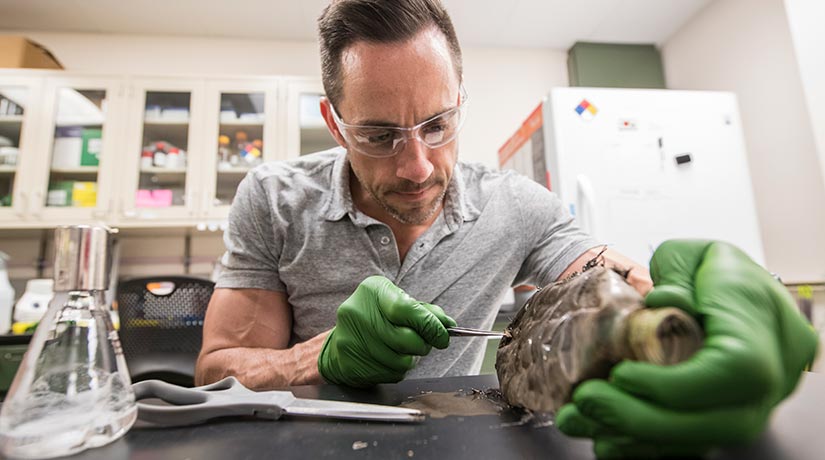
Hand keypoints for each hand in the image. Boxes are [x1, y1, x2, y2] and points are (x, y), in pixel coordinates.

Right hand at [317, 275, 455, 386]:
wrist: (340, 339)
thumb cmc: (376, 317)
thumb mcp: (397, 301)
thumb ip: (424, 311)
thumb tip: (448, 325)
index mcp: (372, 291)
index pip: (406, 309)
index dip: (429, 325)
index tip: (443, 335)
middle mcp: (357, 313)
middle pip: (405, 339)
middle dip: (423, 345)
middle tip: (425, 343)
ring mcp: (350, 340)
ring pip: (400, 361)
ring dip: (410, 359)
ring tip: (404, 350)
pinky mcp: (351, 365)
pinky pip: (390, 375)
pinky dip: (397, 370)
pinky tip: (389, 359)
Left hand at [556, 240, 818, 457]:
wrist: (727, 289)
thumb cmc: (707, 268)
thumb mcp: (688, 254)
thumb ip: (675, 277)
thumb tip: (663, 303)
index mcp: (763, 318)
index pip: (735, 368)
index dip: (676, 385)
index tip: (622, 375)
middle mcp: (775, 369)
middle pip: (723, 420)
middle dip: (646, 421)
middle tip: (586, 402)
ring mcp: (757, 400)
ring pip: (706, 439)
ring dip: (636, 437)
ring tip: (580, 420)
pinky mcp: (730, 418)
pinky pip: (693, 444)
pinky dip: (645, 445)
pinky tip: (604, 437)